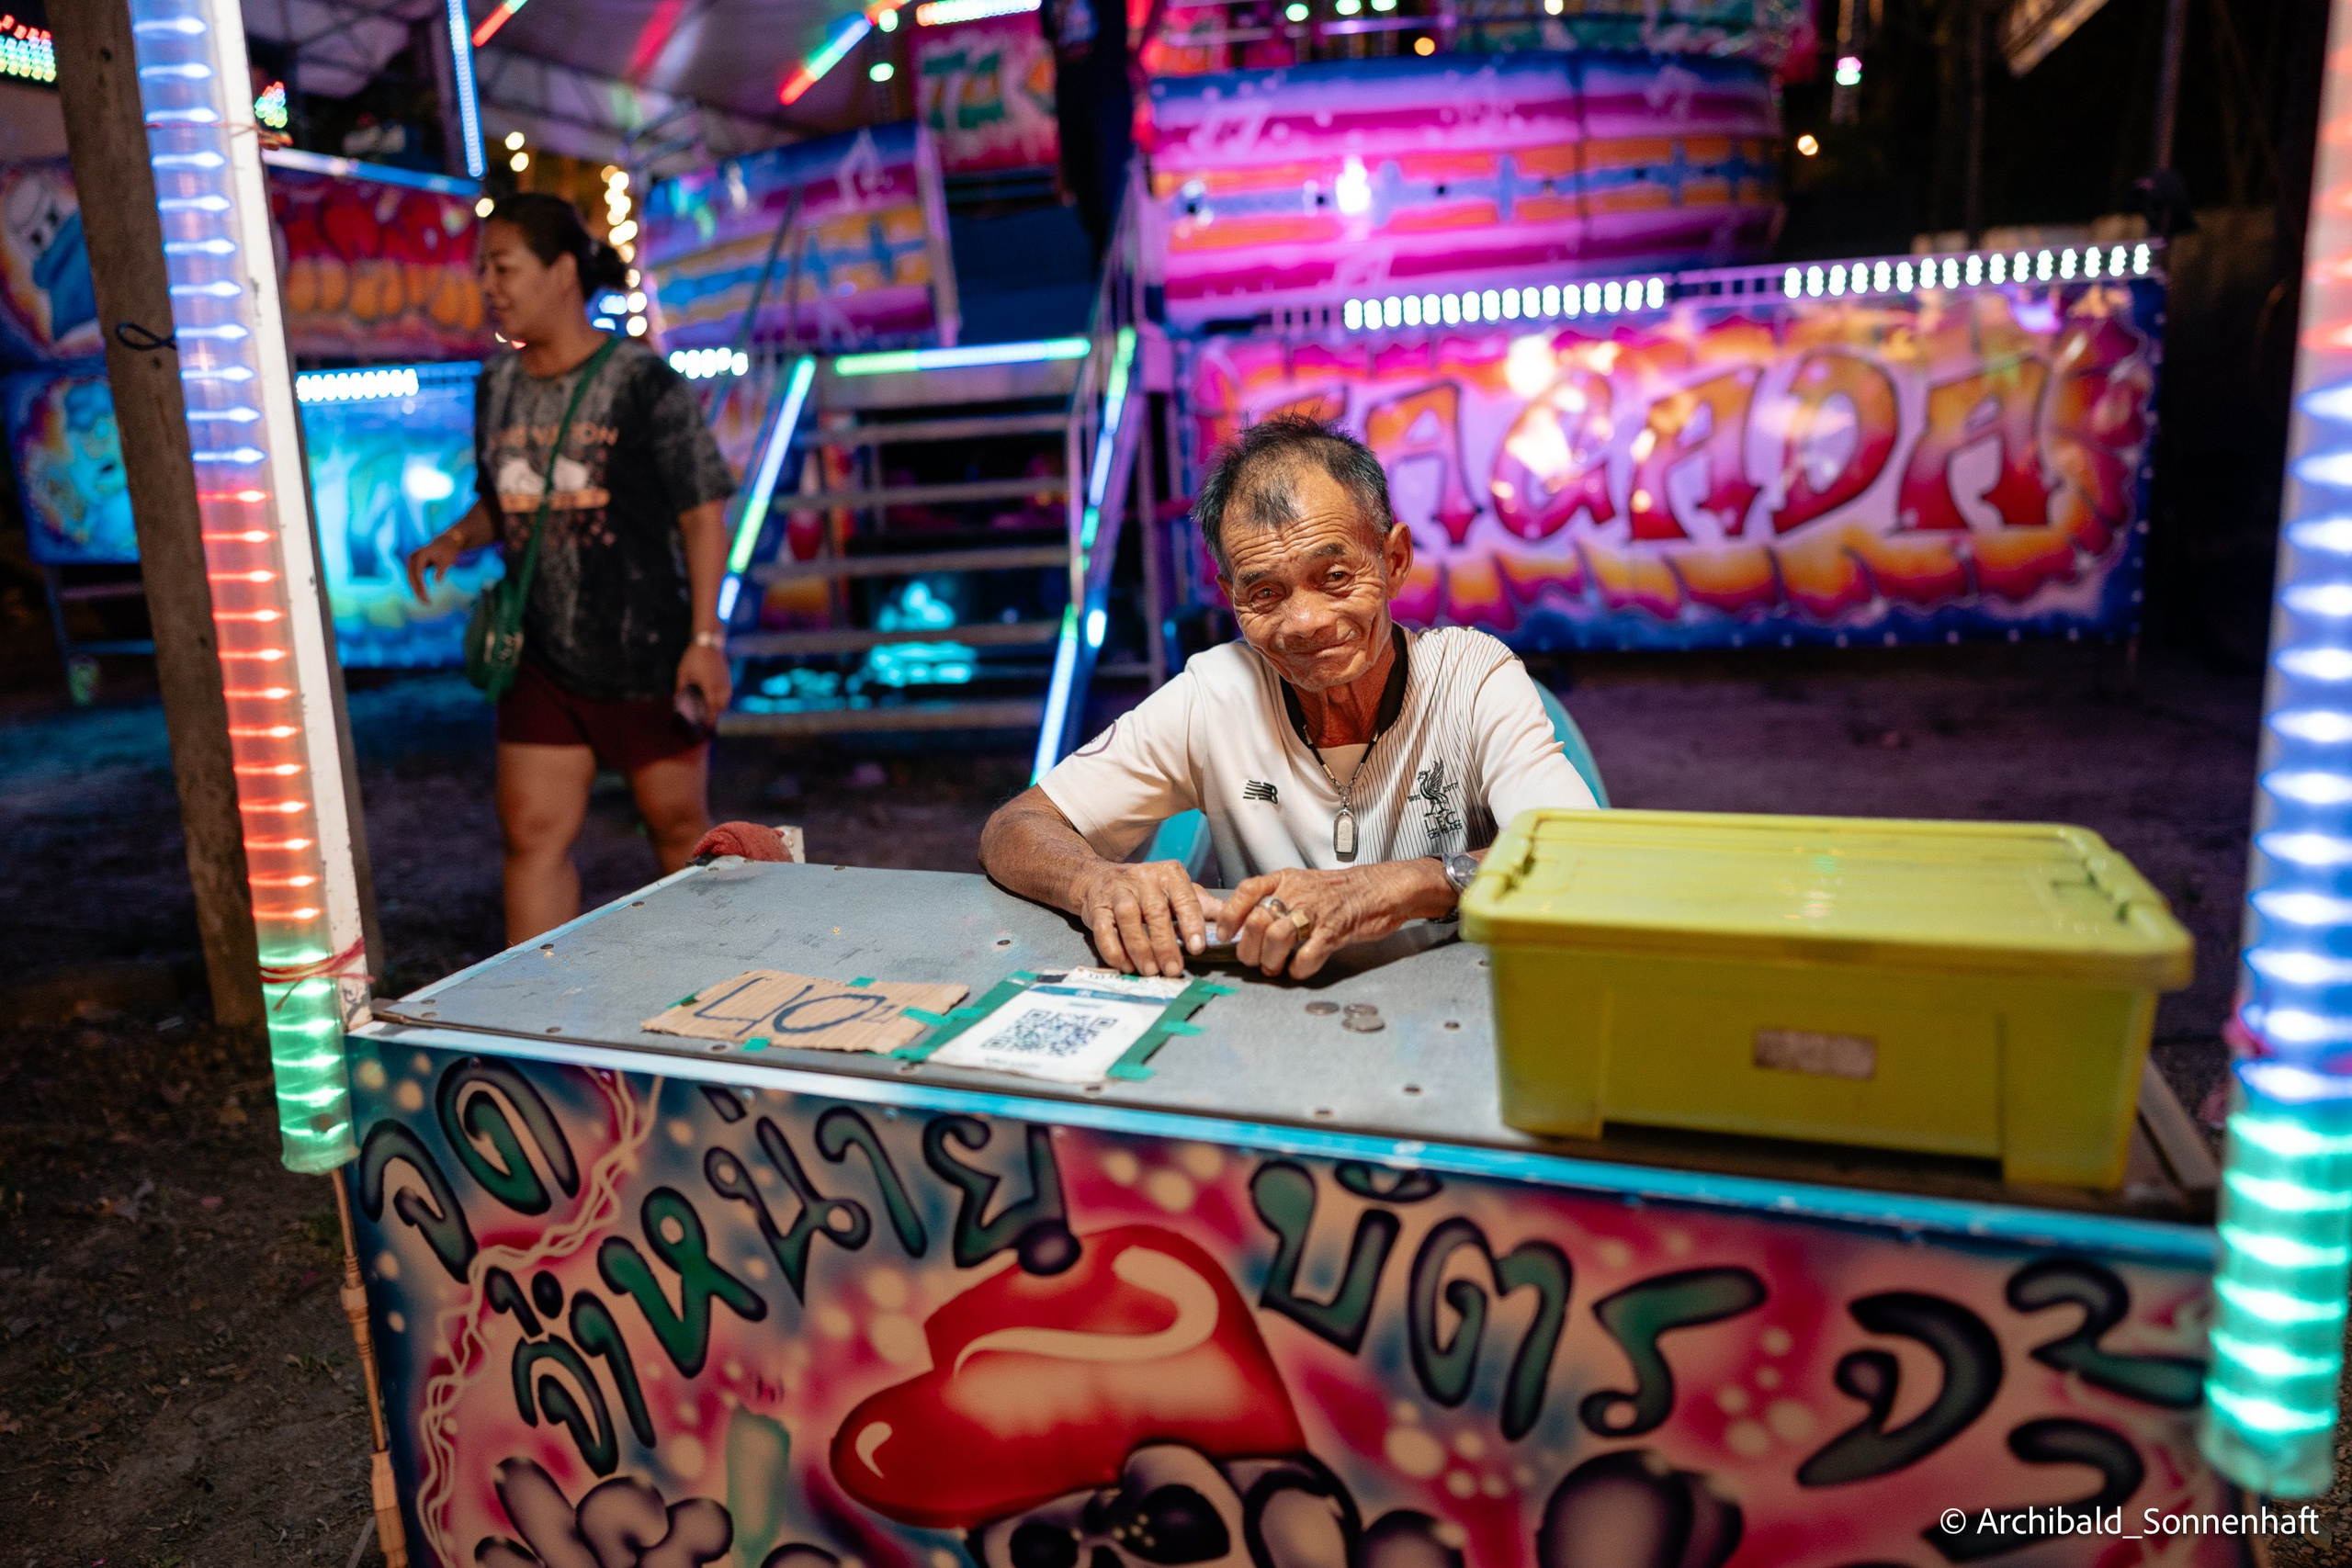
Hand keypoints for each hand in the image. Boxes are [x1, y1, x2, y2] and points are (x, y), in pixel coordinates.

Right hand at [405, 532, 468, 602]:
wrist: (446, 541)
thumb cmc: (448, 550)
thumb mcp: (448, 559)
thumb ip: (442, 570)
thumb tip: (437, 582)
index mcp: (420, 555)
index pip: (417, 572)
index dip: (420, 585)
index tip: (425, 595)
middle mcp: (413, 557)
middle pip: (411, 577)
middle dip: (417, 590)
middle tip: (425, 602)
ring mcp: (411, 561)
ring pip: (411, 578)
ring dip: (416, 590)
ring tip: (425, 601)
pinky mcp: (413, 565)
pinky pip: (413, 577)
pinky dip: (417, 586)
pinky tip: (422, 595)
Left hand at [677, 642, 732, 714]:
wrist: (708, 642)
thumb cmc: (694, 657)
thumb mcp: (683, 673)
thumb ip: (680, 688)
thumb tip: (677, 701)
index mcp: (709, 687)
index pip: (713, 708)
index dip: (711, 719)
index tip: (707, 726)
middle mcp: (720, 686)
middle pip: (722, 706)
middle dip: (716, 713)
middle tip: (706, 717)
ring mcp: (726, 681)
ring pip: (726, 699)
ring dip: (720, 705)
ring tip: (710, 707)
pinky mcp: (727, 676)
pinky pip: (728, 692)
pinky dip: (722, 697)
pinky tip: (714, 695)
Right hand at [1070, 860, 1209, 976]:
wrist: (1097, 879)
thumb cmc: (1146, 891)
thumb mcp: (1177, 891)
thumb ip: (1203, 907)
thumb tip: (1235, 923)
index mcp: (1169, 874)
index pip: (1185, 898)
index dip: (1191, 923)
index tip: (1197, 948)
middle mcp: (1143, 878)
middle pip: (1156, 912)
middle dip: (1165, 944)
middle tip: (1174, 970)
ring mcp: (1117, 891)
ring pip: (1128, 918)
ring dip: (1140, 947)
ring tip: (1150, 970)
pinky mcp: (1096, 907)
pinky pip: (1103, 929)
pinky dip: (1114, 950)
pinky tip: (1125, 965)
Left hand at [1209, 860, 1452, 979]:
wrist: (1381, 888)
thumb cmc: (1340, 892)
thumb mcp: (1302, 885)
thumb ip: (1276, 900)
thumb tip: (1246, 926)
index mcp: (1285, 879)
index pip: (1246, 891)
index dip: (1229, 915)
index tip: (1225, 935)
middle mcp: (1297, 892)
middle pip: (1257, 921)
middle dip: (1249, 949)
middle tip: (1255, 961)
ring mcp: (1316, 911)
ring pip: (1277, 937)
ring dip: (1270, 960)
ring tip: (1274, 968)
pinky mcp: (1336, 930)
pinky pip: (1308, 954)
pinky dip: (1299, 969)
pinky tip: (1299, 970)